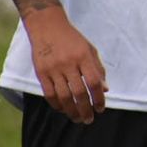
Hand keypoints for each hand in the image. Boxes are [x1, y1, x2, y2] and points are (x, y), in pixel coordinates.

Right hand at [24, 7, 107, 123]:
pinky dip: (56, 105)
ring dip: (71, 111)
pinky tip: (63, 110)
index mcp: (84, 57)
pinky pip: (49, 94)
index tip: (101, 108)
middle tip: (89, 119)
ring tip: (77, 118)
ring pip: (63, 96)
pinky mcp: (41, 73)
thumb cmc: (72, 39)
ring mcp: (54, 69)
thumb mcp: (89, 49)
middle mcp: (69, 64)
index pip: (94, 82)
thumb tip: (105, 89)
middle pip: (79, 93)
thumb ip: (98, 69)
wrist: (47, 27)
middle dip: (85, 109)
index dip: (98, 98)